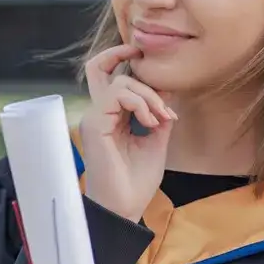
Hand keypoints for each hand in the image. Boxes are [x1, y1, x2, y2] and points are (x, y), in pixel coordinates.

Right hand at [80, 45, 177, 221]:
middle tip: (146, 58)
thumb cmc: (136, 182)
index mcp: (109, 117)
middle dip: (123, 55)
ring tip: (161, 118)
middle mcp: (98, 113)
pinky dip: (141, 103)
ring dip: (149, 95)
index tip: (162, 84)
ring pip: (120, 81)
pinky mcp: (95, 123)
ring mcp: (94, 117)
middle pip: (99, 67)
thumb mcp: (155, 143)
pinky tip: (151, 123)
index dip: (132, 68)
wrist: (124, 208)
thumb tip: (169, 93)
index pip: (112, 79)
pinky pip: (117, 95)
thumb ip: (159, 117)